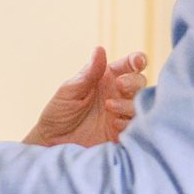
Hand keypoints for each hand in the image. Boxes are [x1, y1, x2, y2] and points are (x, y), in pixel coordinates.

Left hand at [25, 47, 148, 147]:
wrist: (52, 143)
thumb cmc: (58, 113)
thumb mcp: (70, 91)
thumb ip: (89, 73)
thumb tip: (100, 49)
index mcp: (107, 78)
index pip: (129, 65)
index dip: (137, 60)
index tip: (137, 61)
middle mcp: (118, 94)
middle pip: (140, 82)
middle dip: (134, 81)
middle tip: (120, 85)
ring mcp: (121, 114)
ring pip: (141, 103)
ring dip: (130, 103)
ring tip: (109, 107)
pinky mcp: (122, 133)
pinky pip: (137, 126)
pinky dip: (129, 122)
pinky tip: (114, 124)